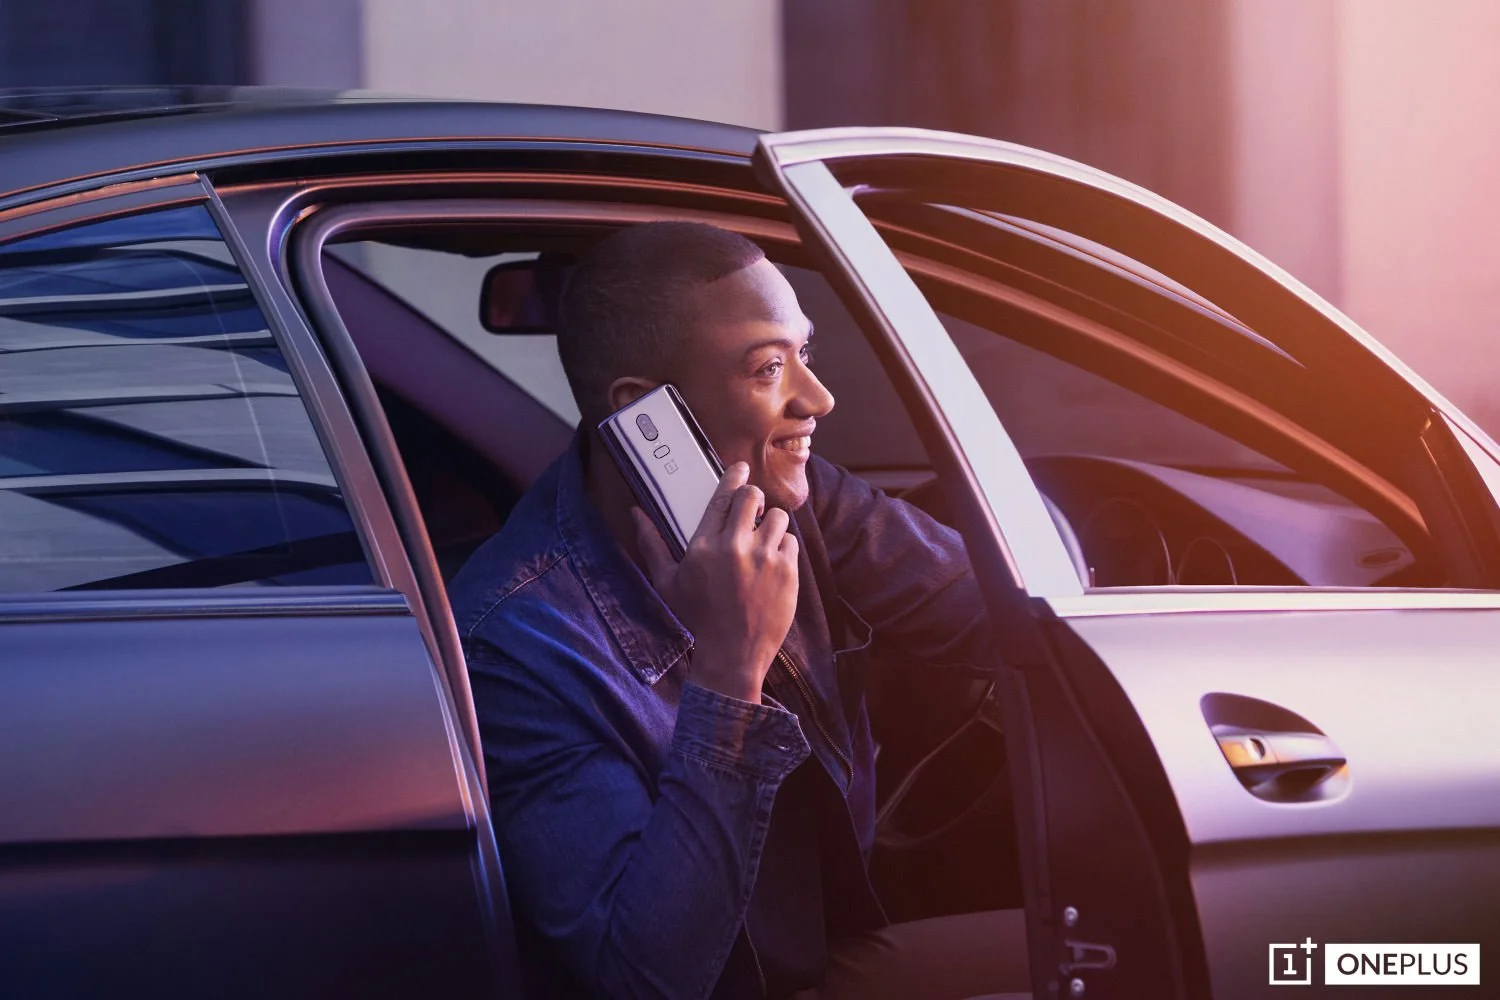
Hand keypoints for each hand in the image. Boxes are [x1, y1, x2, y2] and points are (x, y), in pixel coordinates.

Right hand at [633, 462, 798, 703]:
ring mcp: (765, 559)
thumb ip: (652, 543)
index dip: (734, 477)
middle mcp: (736, 547)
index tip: (740, 469)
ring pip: (777, 516)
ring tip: (762, 540)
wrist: (732, 655)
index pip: (723, 496)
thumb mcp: (667, 582)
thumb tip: (636, 513)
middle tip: (750, 512)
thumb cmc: (696, 618)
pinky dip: (783, 548)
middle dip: (752, 499)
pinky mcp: (788, 572)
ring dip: (770, 524)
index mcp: (705, 546)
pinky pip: (791, 541)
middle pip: (753, 497)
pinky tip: (772, 563)